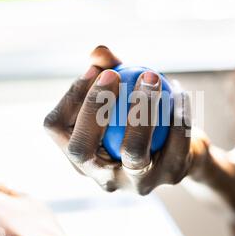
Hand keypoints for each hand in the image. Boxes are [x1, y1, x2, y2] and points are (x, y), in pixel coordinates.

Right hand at [44, 46, 202, 194]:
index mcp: (79, 156)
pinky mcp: (169, 177)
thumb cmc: (136, 115)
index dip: (70, 96)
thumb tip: (99, 52)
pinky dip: (178, 115)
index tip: (94, 69)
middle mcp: (101, 177)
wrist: (178, 147)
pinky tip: (179, 91)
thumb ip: (107, 69)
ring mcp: (135, 183)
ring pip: (133, 153)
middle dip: (93, 108)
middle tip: (113, 75)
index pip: (55, 127)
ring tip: (152, 77)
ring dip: (142, 110)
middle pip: (81, 148)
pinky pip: (175, 145)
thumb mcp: (119, 90)